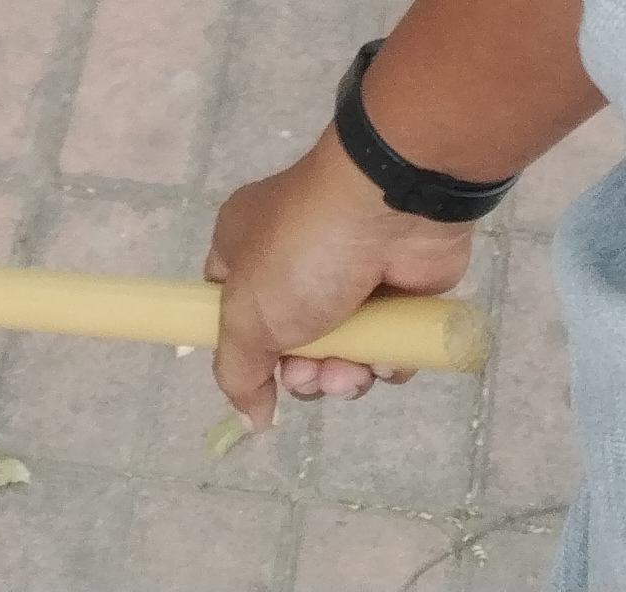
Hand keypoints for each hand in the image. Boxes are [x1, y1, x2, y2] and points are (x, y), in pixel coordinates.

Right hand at [202, 127, 480, 431]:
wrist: (393, 209)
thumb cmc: (304, 251)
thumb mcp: (245, 314)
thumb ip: (237, 372)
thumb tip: (252, 417)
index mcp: (246, 248)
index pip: (228, 305)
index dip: (239, 344)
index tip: (254, 371)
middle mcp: (296, 262)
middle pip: (288, 344)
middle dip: (301, 373)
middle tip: (311, 372)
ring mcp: (349, 277)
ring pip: (340, 353)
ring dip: (344, 375)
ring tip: (353, 369)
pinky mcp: (398, 293)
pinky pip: (385, 345)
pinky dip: (386, 359)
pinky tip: (387, 354)